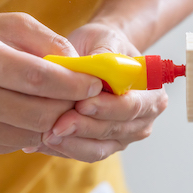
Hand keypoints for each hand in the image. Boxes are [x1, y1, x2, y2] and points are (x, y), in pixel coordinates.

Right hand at [0, 13, 101, 154]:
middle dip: (70, 105)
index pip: (38, 78)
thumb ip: (49, 41)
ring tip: (60, 101)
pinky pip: (18, 142)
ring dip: (55, 119)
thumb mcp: (10, 25)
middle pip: (40, 112)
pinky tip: (32, 111)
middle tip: (83, 95)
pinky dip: (35, 129)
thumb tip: (81, 68)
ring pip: (33, 132)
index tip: (95, 83)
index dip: (73, 84)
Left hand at [34, 22, 167, 161]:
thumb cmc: (102, 45)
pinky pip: (84, 153)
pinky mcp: (102, 146)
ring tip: (45, 135)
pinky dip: (63, 148)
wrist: (95, 54)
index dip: (108, 108)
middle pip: (115, 130)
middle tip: (57, 125)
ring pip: (99, 148)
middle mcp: (143, 120)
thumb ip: (103, 55)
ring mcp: (124, 137)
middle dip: (85, 128)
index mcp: (152, 93)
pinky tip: (40, 141)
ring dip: (72, 143)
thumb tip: (92, 69)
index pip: (132, 106)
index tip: (82, 104)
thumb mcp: (104, 40)